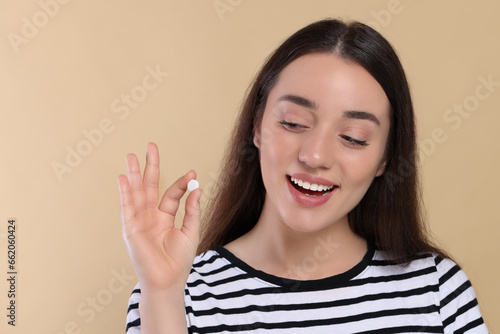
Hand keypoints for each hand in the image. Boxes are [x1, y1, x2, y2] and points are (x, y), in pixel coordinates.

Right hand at [117, 142, 201, 292]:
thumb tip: (197, 187)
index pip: (171, 194)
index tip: (192, 173)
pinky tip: (123, 178)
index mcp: (165, 217)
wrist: (168, 280)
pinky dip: (125, 192)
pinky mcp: (130, 228)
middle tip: (150, 146)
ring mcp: (139, 221)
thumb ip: (192, 209)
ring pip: (136, 193)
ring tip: (130, 155)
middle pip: (149, 187)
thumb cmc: (180, 260)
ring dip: (133, 174)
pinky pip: (127, 207)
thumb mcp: (190, 231)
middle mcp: (150, 217)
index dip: (182, 183)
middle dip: (149, 167)